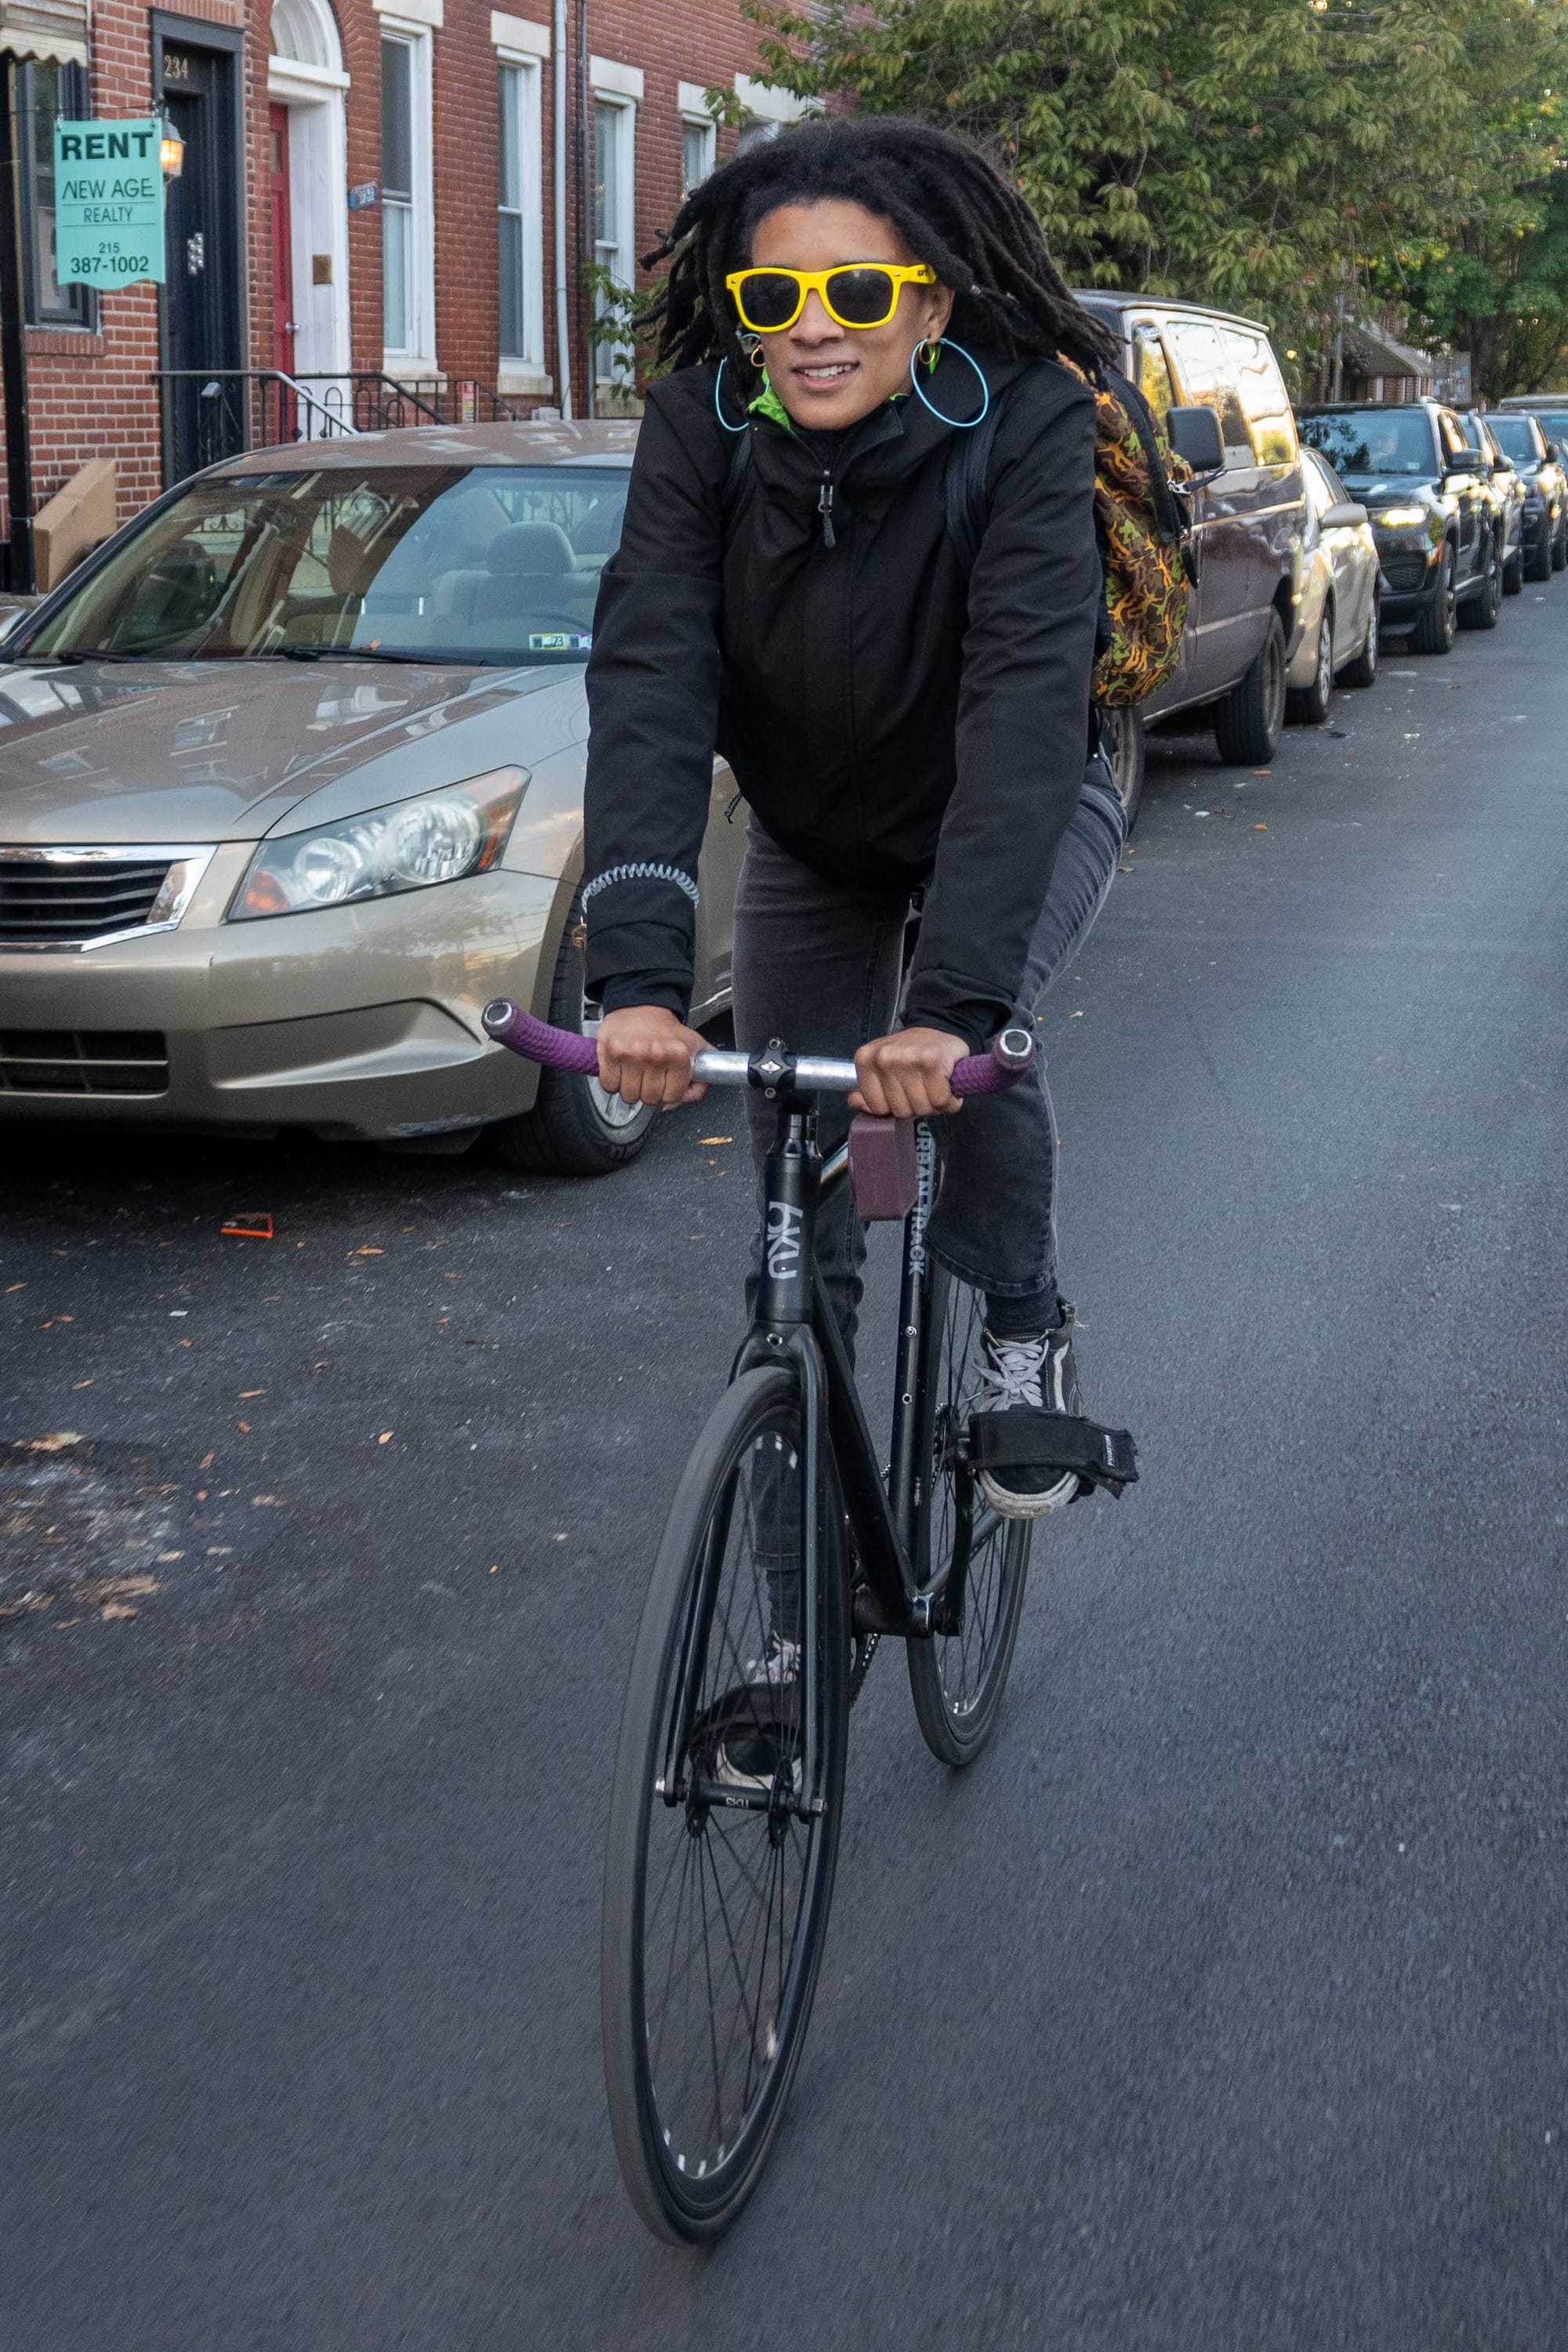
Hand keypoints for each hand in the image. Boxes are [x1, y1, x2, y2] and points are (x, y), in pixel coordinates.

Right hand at [595, 1005, 708, 1108]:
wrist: (643, 1007)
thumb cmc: (667, 1030)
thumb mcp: (696, 1048)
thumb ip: (704, 1077)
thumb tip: (686, 1098)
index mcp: (679, 1054)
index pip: (672, 1097)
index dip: (669, 1094)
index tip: (666, 1084)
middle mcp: (655, 1053)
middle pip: (650, 1099)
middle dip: (650, 1092)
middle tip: (650, 1077)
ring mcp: (630, 1053)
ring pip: (629, 1095)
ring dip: (631, 1089)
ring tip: (636, 1073)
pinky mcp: (609, 1051)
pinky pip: (609, 1085)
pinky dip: (613, 1083)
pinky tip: (621, 1071)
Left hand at [850, 1026, 967, 1118]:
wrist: (939, 1030)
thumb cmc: (912, 1053)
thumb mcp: (882, 1068)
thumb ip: (868, 1089)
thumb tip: (854, 1101)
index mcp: (866, 1058)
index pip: (877, 1107)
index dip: (894, 1107)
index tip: (902, 1095)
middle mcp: (884, 1057)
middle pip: (901, 1110)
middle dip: (916, 1106)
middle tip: (922, 1089)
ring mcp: (908, 1058)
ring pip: (921, 1107)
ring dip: (933, 1104)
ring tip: (934, 1087)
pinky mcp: (933, 1061)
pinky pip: (940, 1100)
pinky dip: (949, 1099)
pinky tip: (946, 1086)